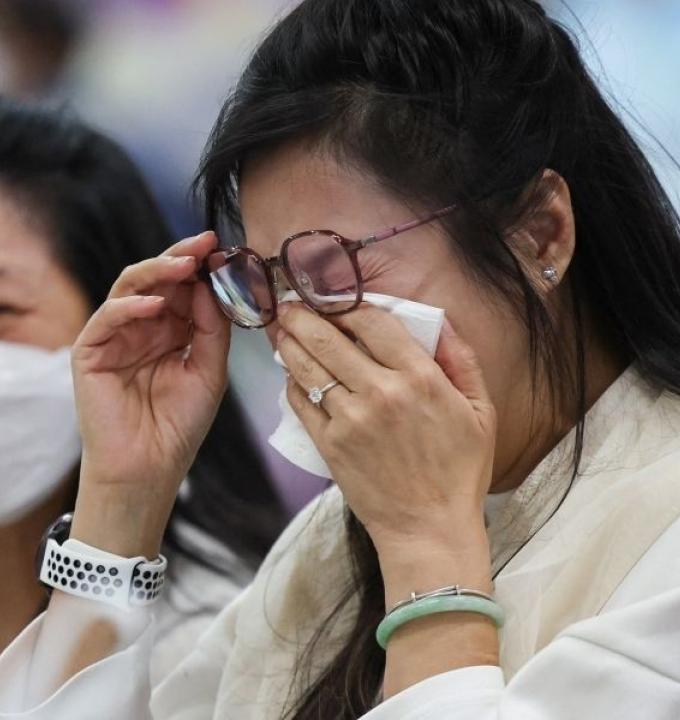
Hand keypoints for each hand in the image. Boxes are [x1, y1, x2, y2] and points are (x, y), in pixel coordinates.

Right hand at [70, 231, 229, 555]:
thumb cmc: (180, 424)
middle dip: (181, 257)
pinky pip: (108, 317)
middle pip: (158, 279)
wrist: (150, 467)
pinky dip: (130, 307)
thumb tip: (209, 284)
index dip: (202, 267)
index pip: (184, 287)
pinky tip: (154, 306)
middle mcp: (144, 327)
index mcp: (172, 330)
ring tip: (183, 265)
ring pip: (130, 288)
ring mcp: (116, 336)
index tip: (223, 248)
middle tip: (204, 244)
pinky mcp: (91, 351)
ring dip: (157, 272)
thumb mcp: (210, 370)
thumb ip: (212, 327)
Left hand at [276, 303, 495, 557]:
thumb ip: (461, 360)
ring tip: (281, 328)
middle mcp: (381, 392)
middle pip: (330, 338)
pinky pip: (301, 403)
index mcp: (420, 378)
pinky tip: (290, 372)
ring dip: (290, 342)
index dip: (347, 302)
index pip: (372, 321)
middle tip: (289, 303)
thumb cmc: (460, 471)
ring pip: (309, 367)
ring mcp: (350, 419)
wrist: (430, 530)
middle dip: (304, 314)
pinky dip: (292, 383)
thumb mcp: (481, 411)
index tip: (334, 296)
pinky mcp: (330, 445)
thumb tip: (440, 321)